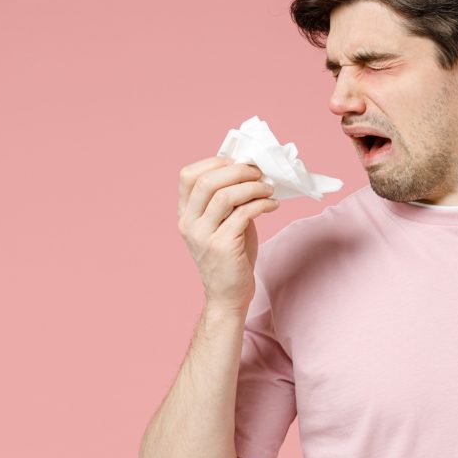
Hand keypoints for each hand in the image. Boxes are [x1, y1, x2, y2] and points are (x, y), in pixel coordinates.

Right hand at [177, 156, 279, 314]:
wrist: (228, 295)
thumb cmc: (230, 257)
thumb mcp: (223, 223)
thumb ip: (227, 200)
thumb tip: (248, 171)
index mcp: (185, 214)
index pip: (188, 176)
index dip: (214, 163)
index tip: (238, 163)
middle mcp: (189, 223)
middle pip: (207, 181)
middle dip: (238, 171)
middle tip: (259, 173)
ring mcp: (203, 236)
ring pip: (225, 196)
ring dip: (252, 187)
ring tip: (268, 189)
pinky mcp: (222, 247)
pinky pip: (243, 214)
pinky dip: (261, 204)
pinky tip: (272, 205)